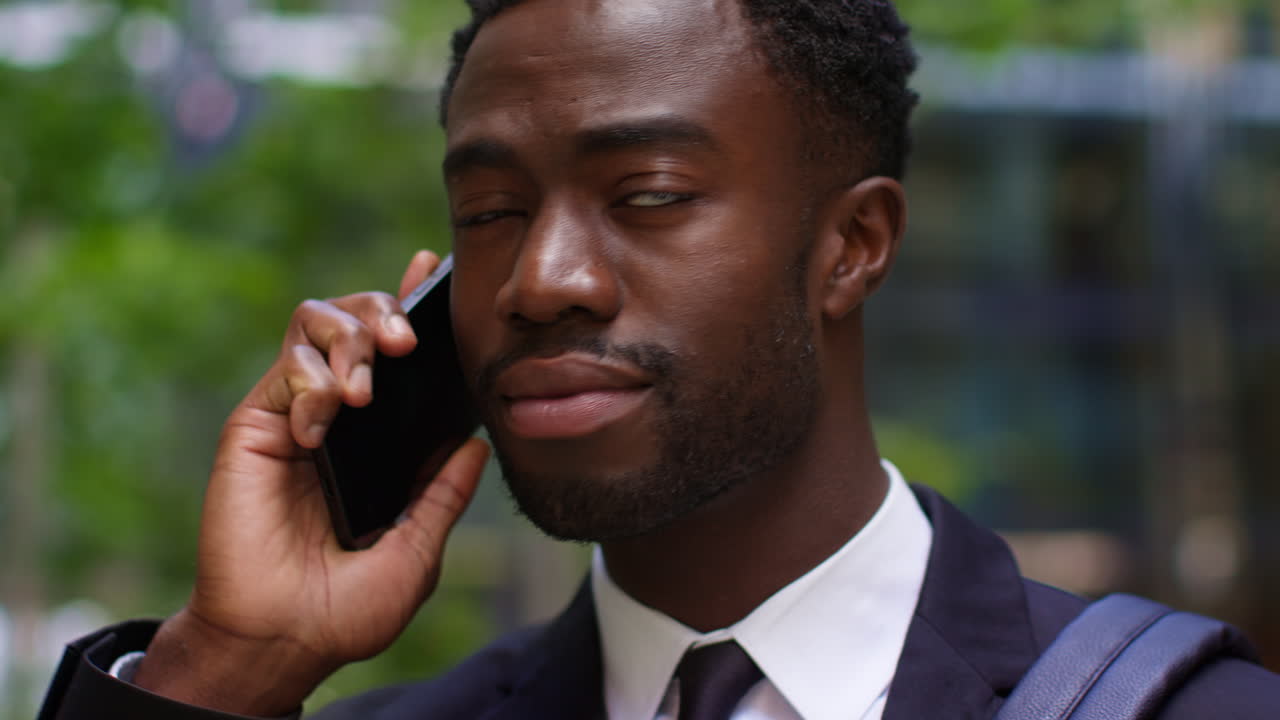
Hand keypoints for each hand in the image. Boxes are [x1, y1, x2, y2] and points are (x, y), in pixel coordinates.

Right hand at [134, 250, 489, 715]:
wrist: (283, 638)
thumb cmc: (348, 608)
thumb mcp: (417, 548)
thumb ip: (444, 492)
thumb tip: (481, 441)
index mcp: (380, 439)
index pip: (397, 356)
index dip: (410, 303)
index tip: (432, 266)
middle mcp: (340, 416)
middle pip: (357, 320)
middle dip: (384, 310)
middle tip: (407, 339)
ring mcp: (296, 413)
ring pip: (315, 324)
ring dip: (347, 340)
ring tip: (362, 391)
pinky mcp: (256, 423)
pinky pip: (286, 368)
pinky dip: (309, 385)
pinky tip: (319, 431)